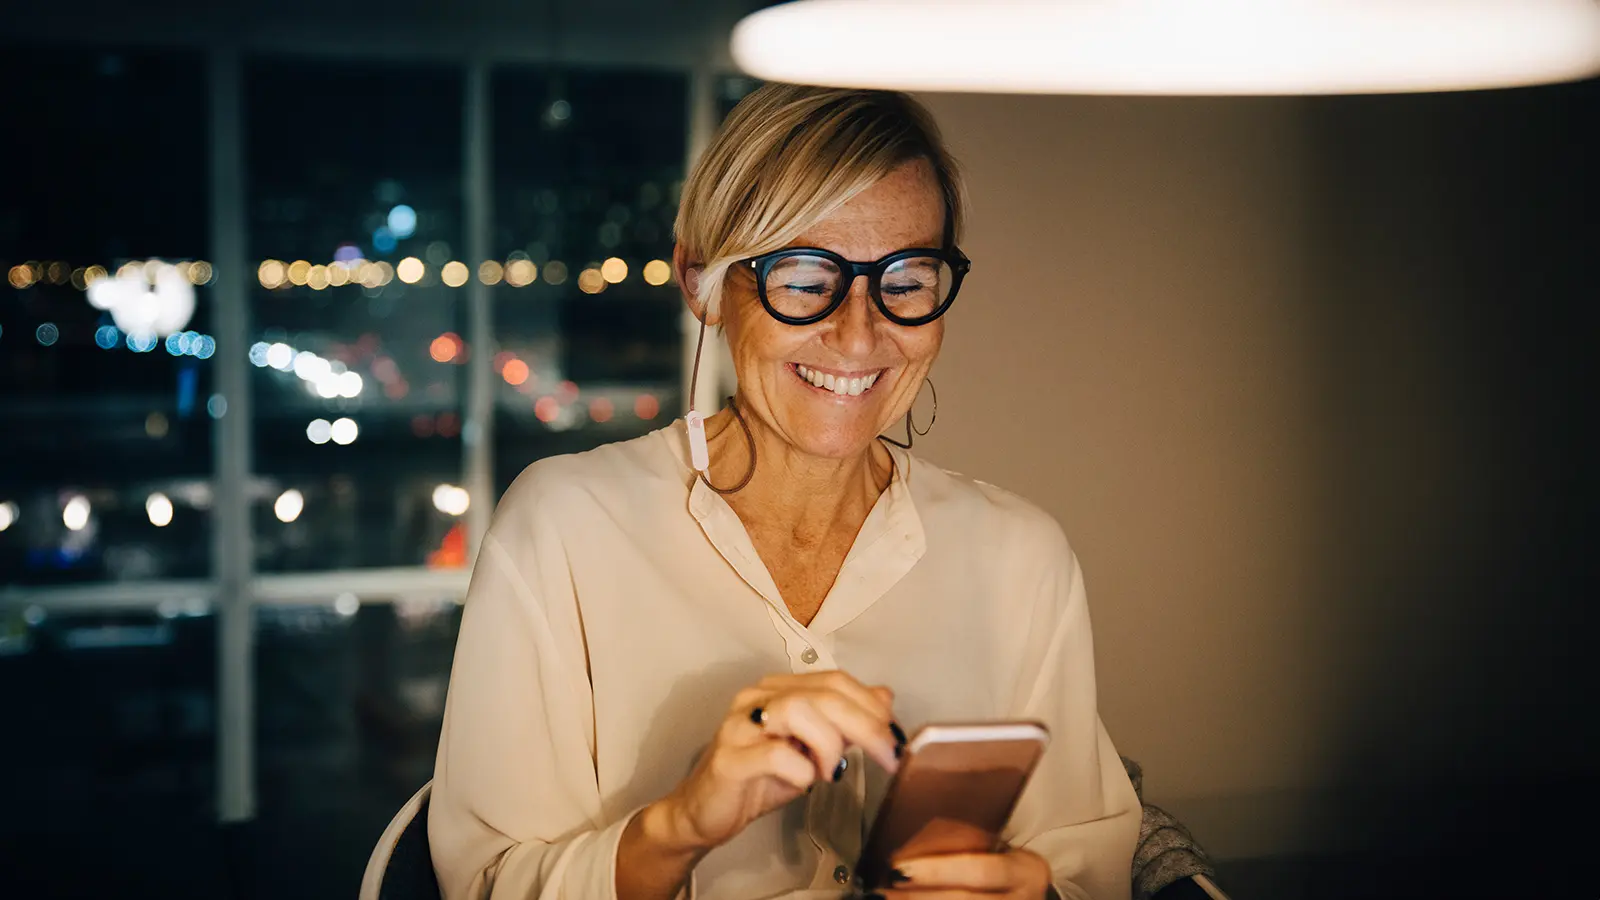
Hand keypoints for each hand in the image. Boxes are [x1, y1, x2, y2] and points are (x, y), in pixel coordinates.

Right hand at [644, 671, 904, 853]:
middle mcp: (756, 698)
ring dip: (830, 744)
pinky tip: (803, 783)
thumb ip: (844, 722)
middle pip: (824, 693)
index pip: (835, 681)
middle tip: (889, 757)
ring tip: (830, 773)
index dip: (872, 706)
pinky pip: (776, 754)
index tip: (897, 739)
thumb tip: (884, 697)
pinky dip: (801, 770)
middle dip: (867, 725)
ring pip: (799, 711)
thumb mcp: (811, 749)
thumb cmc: (758, 779)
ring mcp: (739, 726)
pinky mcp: (729, 759)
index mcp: (777, 689)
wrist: (703, 813)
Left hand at [876, 848, 1053, 897]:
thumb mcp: (1003, 853)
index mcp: (1024, 871)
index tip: (898, 868)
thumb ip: (969, 849)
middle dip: (917, 899)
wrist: (1041, 899)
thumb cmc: (1010, 869)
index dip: (937, 872)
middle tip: (881, 892)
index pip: (978, 870)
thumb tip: (909, 845)